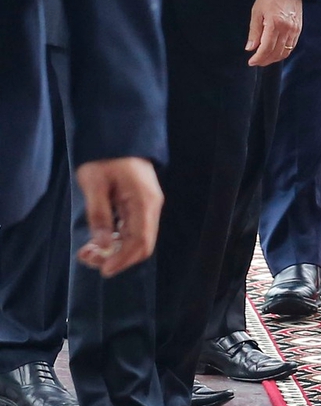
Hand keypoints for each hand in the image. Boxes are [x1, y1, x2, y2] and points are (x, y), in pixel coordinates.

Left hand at [73, 157, 162, 276]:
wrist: (116, 135)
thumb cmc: (105, 157)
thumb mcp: (94, 184)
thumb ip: (99, 215)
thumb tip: (102, 244)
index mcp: (144, 202)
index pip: (140, 241)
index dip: (123, 259)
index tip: (103, 269)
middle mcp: (150, 207)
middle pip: (140, 244)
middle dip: (115, 257)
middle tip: (87, 258)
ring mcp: (146, 206)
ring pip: (134, 239)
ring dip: (112, 250)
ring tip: (85, 251)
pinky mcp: (137, 205)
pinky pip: (130, 230)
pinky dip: (114, 240)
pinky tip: (95, 241)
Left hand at [245, 0, 303, 66]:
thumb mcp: (257, 12)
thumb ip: (254, 32)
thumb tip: (250, 48)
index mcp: (275, 24)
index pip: (266, 49)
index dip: (258, 58)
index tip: (251, 62)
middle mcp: (287, 29)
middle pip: (276, 53)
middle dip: (265, 61)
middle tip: (256, 62)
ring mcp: (294, 30)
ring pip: (285, 52)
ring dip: (274, 58)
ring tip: (265, 59)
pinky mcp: (298, 29)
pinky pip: (291, 46)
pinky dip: (283, 52)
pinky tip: (275, 52)